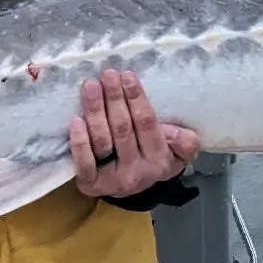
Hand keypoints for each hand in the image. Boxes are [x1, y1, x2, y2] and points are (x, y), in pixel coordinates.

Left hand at [68, 69, 199, 198]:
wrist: (136, 188)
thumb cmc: (157, 158)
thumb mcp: (181, 153)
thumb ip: (186, 143)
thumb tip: (173, 133)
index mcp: (160, 160)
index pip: (147, 124)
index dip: (136, 99)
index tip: (128, 76)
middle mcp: (137, 171)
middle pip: (122, 129)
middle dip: (114, 98)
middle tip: (108, 75)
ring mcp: (112, 180)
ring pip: (102, 141)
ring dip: (95, 111)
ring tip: (91, 86)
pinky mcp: (91, 185)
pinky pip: (84, 164)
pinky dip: (80, 143)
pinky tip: (76, 121)